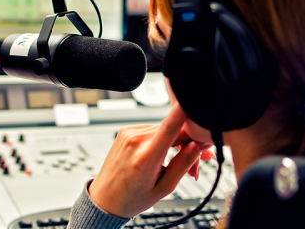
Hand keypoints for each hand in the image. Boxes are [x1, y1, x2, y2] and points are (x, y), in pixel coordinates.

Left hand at [88, 103, 212, 217]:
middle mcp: (135, 140)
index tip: (197, 104)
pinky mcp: (126, 130)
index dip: (186, 112)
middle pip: (174, 129)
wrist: (105, 199)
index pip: (170, 126)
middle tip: (196, 166)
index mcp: (145, 157)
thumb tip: (199, 145)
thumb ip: (183, 163)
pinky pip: (153, 130)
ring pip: (165, 129)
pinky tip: (162, 156)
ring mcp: (128, 133)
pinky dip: (162, 140)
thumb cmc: (132, 197)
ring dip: (176, 143)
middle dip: (189, 144)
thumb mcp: (164, 187)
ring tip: (175, 164)